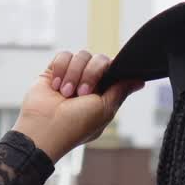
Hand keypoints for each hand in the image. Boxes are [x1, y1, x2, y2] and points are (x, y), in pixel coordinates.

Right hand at [12, 50, 144, 161]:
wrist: (44, 128)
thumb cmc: (75, 125)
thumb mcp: (105, 109)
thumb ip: (120, 91)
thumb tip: (140, 80)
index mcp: (102, 94)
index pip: (112, 69)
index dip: (108, 70)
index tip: (101, 81)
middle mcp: (87, 84)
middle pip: (98, 59)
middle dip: (91, 74)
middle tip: (81, 93)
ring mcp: (70, 77)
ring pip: (80, 56)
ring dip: (74, 74)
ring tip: (65, 93)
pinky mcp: (53, 72)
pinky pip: (63, 56)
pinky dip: (60, 69)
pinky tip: (56, 86)